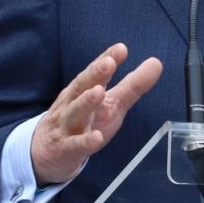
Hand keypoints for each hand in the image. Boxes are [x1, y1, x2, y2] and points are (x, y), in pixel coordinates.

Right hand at [30, 43, 162, 186]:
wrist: (47, 153)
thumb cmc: (83, 123)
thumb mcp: (111, 104)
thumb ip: (133, 85)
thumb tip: (156, 63)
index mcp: (84, 90)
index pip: (95, 72)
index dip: (107, 59)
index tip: (121, 49)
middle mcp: (73, 104)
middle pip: (81, 86)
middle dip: (94, 74)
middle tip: (108, 63)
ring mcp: (67, 126)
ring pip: (75, 112)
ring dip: (86, 102)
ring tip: (99, 92)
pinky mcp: (66, 149)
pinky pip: (75, 145)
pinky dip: (85, 141)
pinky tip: (96, 137)